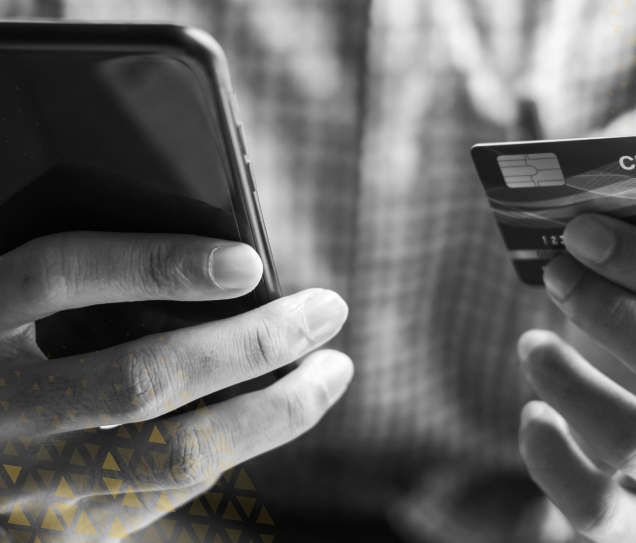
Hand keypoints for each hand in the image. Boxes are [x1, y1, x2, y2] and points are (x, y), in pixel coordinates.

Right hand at [0, 232, 352, 536]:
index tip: (248, 260)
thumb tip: (199, 255)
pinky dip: (229, 450)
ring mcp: (21, 489)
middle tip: (329, 310)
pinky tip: (266, 419)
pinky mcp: (53, 538)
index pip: (58, 276)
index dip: (154, 263)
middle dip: (254, 343)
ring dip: (273, 412)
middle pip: (143, 379)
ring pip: (175, 455)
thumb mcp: (7, 306)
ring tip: (328, 373)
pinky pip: (164, 494)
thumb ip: (68, 278)